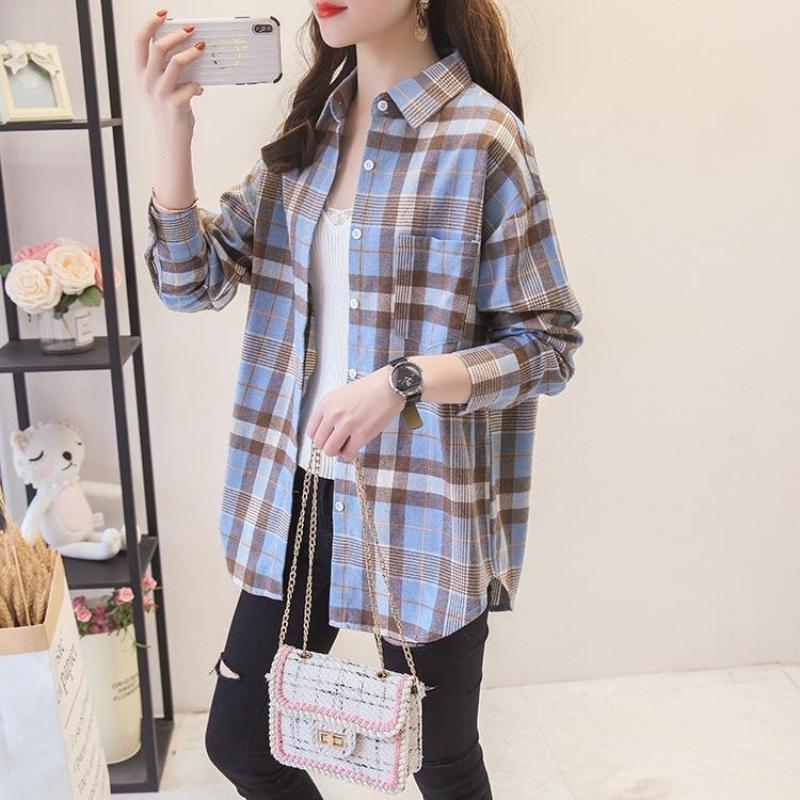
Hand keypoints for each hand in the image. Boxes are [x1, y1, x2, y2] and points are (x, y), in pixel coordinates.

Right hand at [135, 9, 204, 144]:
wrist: (170, 139)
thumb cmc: (168, 111)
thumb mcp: (160, 86)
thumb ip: (165, 68)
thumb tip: (185, 46)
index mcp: (140, 73)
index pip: (140, 41)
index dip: (150, 23)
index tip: (163, 13)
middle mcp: (147, 82)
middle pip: (159, 48)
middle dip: (177, 34)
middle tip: (192, 29)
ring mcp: (161, 93)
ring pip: (176, 63)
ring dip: (192, 53)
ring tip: (201, 47)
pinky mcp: (176, 105)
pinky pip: (191, 86)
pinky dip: (198, 84)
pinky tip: (199, 89)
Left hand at [304, 365, 404, 461]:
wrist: (390, 385)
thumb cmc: (369, 388)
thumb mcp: (341, 395)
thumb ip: (330, 412)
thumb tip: (326, 433)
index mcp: (325, 403)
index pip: (311, 431)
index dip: (320, 437)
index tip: (328, 437)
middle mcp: (333, 414)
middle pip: (319, 444)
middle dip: (328, 445)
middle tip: (339, 442)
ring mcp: (347, 425)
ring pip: (330, 451)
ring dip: (338, 451)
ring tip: (347, 444)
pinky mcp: (362, 434)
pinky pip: (348, 454)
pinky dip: (350, 454)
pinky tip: (356, 445)